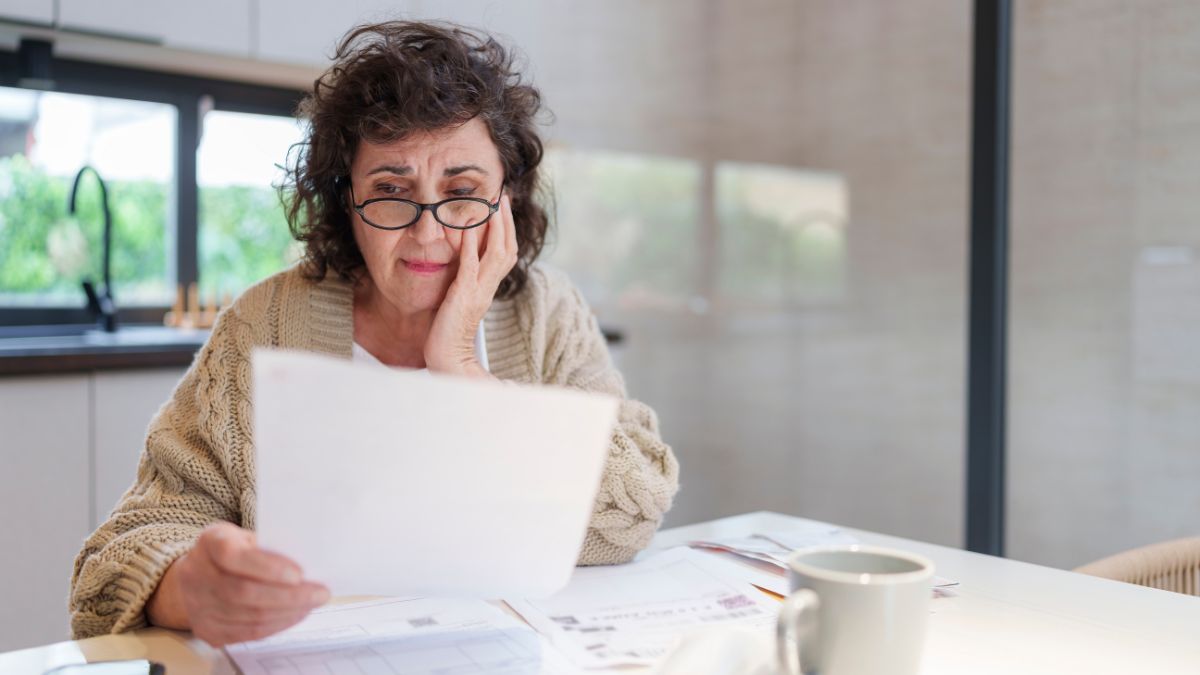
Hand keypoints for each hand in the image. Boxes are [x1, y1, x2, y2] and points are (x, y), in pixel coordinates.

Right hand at [146, 522, 329, 645]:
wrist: (197, 574)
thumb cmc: (232, 550)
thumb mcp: (246, 536)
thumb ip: (268, 546)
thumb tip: (308, 562)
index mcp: (209, 542)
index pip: (233, 556)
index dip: (267, 567)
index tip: (299, 574)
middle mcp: (196, 574)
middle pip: (244, 592)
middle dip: (288, 596)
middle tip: (319, 593)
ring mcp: (197, 605)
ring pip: (249, 617)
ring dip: (287, 613)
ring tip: (311, 604)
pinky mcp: (207, 629)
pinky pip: (247, 633)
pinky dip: (276, 625)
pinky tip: (294, 614)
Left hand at [425, 193, 518, 376]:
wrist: (448, 358)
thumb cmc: (448, 334)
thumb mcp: (459, 302)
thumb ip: (464, 284)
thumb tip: (462, 268)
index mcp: (488, 288)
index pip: (505, 254)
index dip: (507, 230)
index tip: (503, 209)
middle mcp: (488, 287)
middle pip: (507, 248)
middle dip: (506, 221)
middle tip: (503, 197)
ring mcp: (478, 290)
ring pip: (496, 253)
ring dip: (495, 226)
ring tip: (493, 203)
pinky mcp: (463, 295)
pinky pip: (471, 264)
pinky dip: (472, 244)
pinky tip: (469, 226)